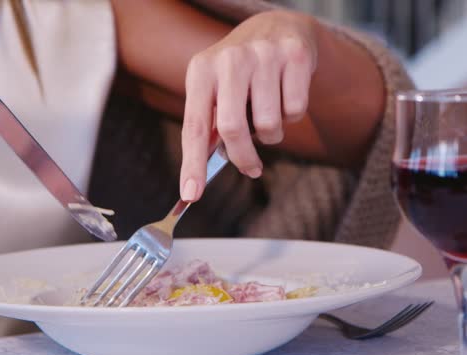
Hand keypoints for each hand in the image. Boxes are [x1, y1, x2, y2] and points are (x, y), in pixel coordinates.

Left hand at [180, 10, 316, 201]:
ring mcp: (264, 55)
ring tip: (267, 116)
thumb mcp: (215, 90)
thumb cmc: (241, 74)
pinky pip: (295, 112)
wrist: (277, 28)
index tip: (191, 195)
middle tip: (251, 169)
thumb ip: (209, 126)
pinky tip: (285, 98)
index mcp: (201, 71)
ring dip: (271, 135)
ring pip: (269, 125)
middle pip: (232, 130)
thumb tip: (200, 174)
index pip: (194, 127)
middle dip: (243, 158)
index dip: (192, 165)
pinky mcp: (295, 57)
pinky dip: (292, 117)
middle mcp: (230, 59)